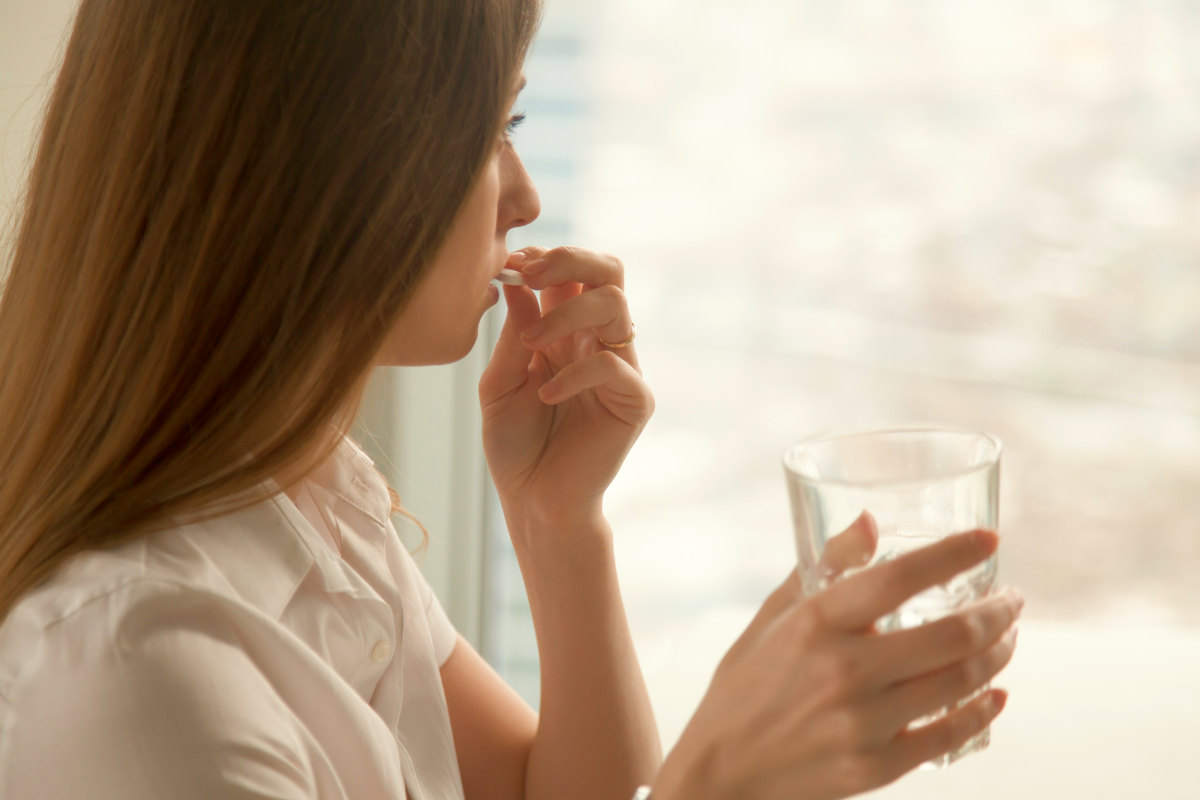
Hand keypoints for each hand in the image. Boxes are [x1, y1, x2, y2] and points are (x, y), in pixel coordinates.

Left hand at [479, 246, 652, 530]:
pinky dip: (574, 374)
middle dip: (570, 259)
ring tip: (532, 346)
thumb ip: (513, 335)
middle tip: (530, 273)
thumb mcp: (499, 383)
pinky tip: (544, 396)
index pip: (574, 271)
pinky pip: (613, 365)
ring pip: (615, 305)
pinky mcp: (634, 400)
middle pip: (609, 270)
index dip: (546, 257)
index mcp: (567, 329)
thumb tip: (515, 280)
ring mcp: (621, 368)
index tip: (510, 264)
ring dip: (567, 313)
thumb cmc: (515, 444)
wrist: (534, 500)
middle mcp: (598, 340)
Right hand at [653, 523, 1021, 799]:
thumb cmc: (746, 684)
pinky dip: (982, 710)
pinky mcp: (875, 768)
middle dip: (997, 612)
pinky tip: (995, 693)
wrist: (722, 771)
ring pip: (959, 682)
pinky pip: (948, 735)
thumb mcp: (773, 616)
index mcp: (814, 623)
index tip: (988, 540)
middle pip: (950, 634)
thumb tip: (870, 521)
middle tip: (1011, 601)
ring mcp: (862, 724)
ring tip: (1006, 639)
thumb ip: (825, 568)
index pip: (900, 576)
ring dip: (997, 654)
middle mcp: (843, 671)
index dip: (954, 553)